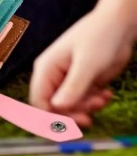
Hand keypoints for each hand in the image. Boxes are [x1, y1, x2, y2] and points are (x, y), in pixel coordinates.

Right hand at [29, 9, 133, 125]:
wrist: (118, 26)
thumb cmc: (98, 38)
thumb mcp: (87, 64)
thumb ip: (72, 87)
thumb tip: (56, 107)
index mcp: (47, 68)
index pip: (38, 100)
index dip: (48, 118)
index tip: (67, 129)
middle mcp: (54, 75)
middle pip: (54, 107)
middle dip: (72, 115)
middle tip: (89, 118)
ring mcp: (69, 79)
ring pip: (71, 107)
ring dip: (86, 109)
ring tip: (102, 98)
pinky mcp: (83, 82)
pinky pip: (84, 101)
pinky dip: (95, 103)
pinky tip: (107, 94)